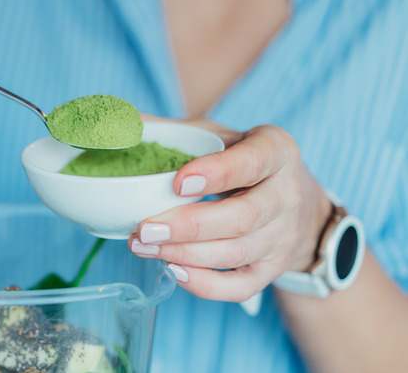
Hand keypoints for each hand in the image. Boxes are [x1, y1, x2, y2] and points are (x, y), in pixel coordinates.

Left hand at [129, 120, 331, 301]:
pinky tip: (173, 270)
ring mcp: (284, 237)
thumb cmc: (240, 160)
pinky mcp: (273, 269)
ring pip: (236, 253)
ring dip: (184, 254)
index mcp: (276, 151)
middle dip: (188, 227)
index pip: (252, 163)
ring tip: (143, 246)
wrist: (292, 199)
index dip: (216, 174)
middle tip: (145, 229)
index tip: (177, 182)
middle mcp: (288, 195)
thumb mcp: (216, 134)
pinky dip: (205, 285)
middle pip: (242, 218)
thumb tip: (119, 123)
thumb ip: (172, 130)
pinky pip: (241, 287)